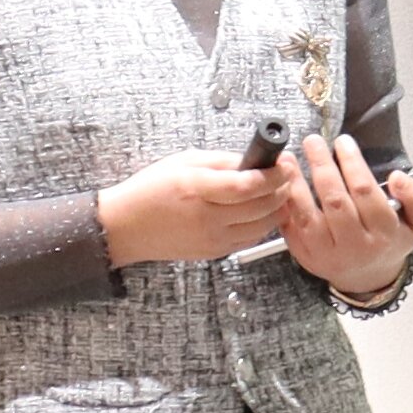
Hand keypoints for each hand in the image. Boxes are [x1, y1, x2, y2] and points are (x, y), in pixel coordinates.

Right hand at [93, 149, 283, 267]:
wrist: (125, 227)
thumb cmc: (149, 190)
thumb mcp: (183, 162)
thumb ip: (221, 161)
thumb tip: (254, 160)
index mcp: (197, 190)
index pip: (247, 185)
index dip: (272, 175)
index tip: (284, 162)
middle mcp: (207, 218)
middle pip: (260, 206)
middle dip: (281, 188)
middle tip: (287, 174)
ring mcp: (212, 239)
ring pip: (262, 226)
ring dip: (277, 208)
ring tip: (279, 191)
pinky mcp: (215, 252)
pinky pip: (251, 239)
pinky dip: (263, 224)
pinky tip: (264, 210)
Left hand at [270, 134, 412, 301]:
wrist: (366, 277)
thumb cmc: (389, 242)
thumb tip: (397, 177)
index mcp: (384, 235)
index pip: (366, 192)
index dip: (352, 163)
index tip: (343, 141)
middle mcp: (355, 246)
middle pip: (335, 200)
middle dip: (322, 166)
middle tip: (313, 141)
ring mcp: (327, 253)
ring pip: (307, 215)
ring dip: (296, 184)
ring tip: (288, 159)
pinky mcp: (305, 256)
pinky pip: (291, 227)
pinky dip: (286, 203)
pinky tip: (281, 183)